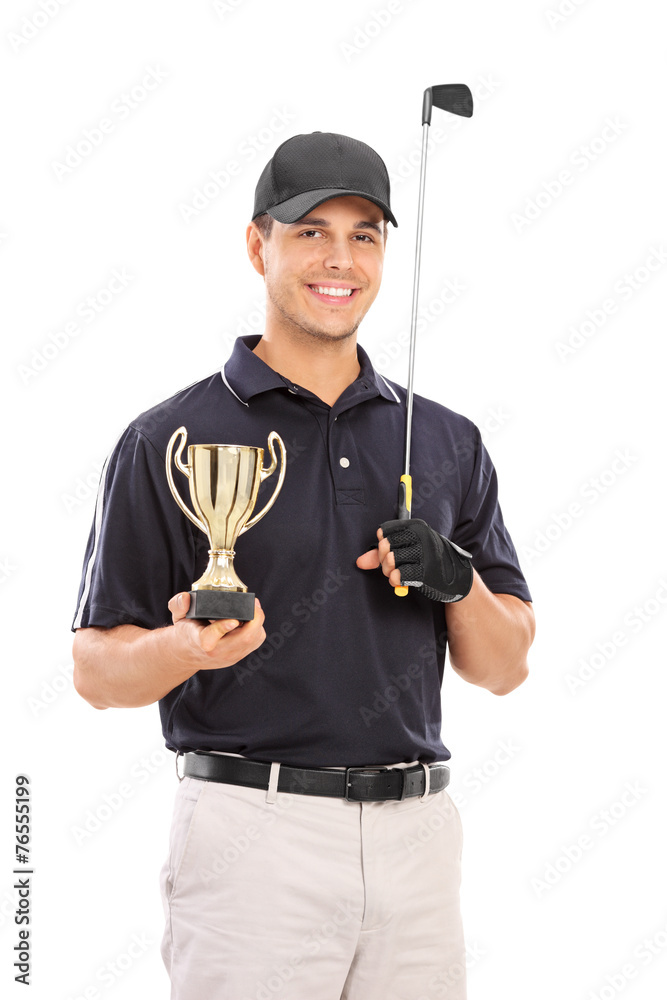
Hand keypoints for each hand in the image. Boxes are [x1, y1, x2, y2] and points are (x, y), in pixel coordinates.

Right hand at [167, 592, 265, 666]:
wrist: (187, 654)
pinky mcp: (238, 656)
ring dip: (257, 624)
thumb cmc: (186, 633)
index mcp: (199, 641)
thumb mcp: (178, 617)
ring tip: (254, 609)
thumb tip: (186, 597)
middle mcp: (217, 652)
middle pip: (243, 640)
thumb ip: (178, 605)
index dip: (223, 628)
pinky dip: (257, 629)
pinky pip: (254, 642)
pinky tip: (252, 620)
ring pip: (252, 641)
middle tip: (254, 603)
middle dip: (254, 620)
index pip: (210, 637)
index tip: (233, 619)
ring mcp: (230, 656)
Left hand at [356, 519, 473, 602]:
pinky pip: (400, 575)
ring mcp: (425, 554)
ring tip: (396, 574)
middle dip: (383, 560)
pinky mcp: (426, 571)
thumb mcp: (409, 550)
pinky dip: (396, 580)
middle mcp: (421, 536)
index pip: (386, 530)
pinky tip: (400, 581)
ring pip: (391, 561)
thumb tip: (359, 562)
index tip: (388, 550)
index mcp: (416, 526)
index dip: (382, 543)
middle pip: (386, 546)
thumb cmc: (428, 560)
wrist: (456, 577)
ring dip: (389, 572)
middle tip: (391, 567)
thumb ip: (382, 554)